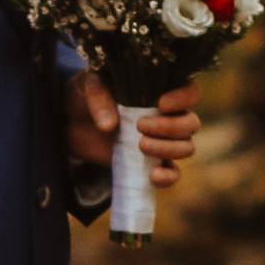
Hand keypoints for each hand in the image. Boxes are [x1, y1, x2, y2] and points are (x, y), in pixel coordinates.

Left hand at [64, 71, 201, 189]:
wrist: (73, 124)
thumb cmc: (87, 96)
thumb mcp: (88, 87)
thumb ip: (98, 98)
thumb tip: (108, 126)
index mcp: (162, 89)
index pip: (191, 91)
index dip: (183, 98)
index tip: (161, 104)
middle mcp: (170, 115)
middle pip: (191, 123)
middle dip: (170, 127)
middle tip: (140, 126)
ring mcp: (164, 140)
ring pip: (187, 147)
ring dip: (169, 149)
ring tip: (141, 146)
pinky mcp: (153, 162)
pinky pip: (174, 173)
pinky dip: (168, 177)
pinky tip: (153, 176)